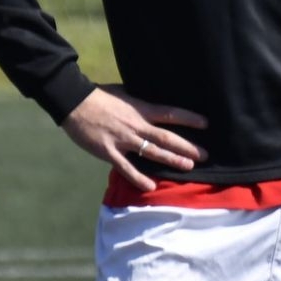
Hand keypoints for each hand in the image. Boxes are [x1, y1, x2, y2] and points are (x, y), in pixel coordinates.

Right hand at [61, 85, 207, 191]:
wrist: (74, 102)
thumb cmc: (99, 95)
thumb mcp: (125, 93)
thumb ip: (140, 102)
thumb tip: (155, 104)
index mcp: (140, 109)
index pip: (170, 113)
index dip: (189, 118)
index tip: (206, 123)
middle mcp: (136, 125)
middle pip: (166, 137)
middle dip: (187, 146)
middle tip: (205, 155)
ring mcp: (123, 140)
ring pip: (151, 152)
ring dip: (171, 160)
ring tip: (189, 167)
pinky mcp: (108, 152)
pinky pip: (126, 168)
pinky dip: (138, 178)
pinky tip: (150, 187)